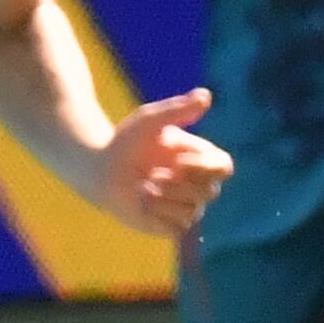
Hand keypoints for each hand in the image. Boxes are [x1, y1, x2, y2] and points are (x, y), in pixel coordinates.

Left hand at [98, 88, 229, 233]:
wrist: (100, 169)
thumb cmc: (127, 141)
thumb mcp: (150, 120)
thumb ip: (178, 109)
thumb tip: (206, 95)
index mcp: (199, 158)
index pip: (223, 167)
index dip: (206, 167)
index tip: (179, 161)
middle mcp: (197, 184)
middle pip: (210, 191)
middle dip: (179, 185)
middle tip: (152, 176)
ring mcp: (185, 206)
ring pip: (193, 210)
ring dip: (165, 199)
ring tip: (142, 188)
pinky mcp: (170, 225)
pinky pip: (178, 227)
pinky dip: (159, 215)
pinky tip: (142, 204)